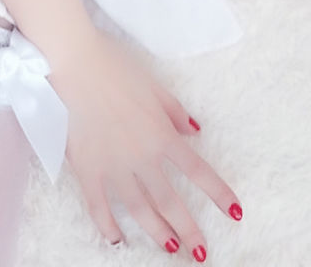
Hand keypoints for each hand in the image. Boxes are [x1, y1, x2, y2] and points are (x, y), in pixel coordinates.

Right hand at [51, 30, 240, 255]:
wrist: (75, 62)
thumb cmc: (115, 66)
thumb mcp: (154, 85)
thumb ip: (175, 112)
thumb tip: (195, 131)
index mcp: (161, 134)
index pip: (198, 171)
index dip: (219, 194)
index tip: (236, 213)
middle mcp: (141, 156)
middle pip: (171, 202)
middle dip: (190, 230)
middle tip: (201, 254)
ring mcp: (113, 167)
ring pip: (139, 210)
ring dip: (157, 233)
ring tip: (170, 249)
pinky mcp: (87, 170)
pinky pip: (99, 207)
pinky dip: (107, 226)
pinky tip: (117, 239)